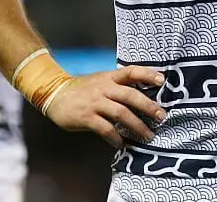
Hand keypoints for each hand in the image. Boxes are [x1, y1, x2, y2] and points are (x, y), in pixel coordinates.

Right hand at [44, 66, 167, 147]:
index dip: (147, 74)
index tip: (162, 81)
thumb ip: (117, 86)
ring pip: (121, 113)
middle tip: (161, 117)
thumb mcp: (100, 81)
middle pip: (130, 95)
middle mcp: (104, 88)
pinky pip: (105, 129)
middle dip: (148, 106)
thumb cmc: (82, 89)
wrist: (54, 93)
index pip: (131, 71)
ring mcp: (95, 102)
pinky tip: (122, 144)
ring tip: (148, 136)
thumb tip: (142, 96)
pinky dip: (116, 137)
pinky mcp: (86, 117)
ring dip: (137, 125)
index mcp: (109, 77)